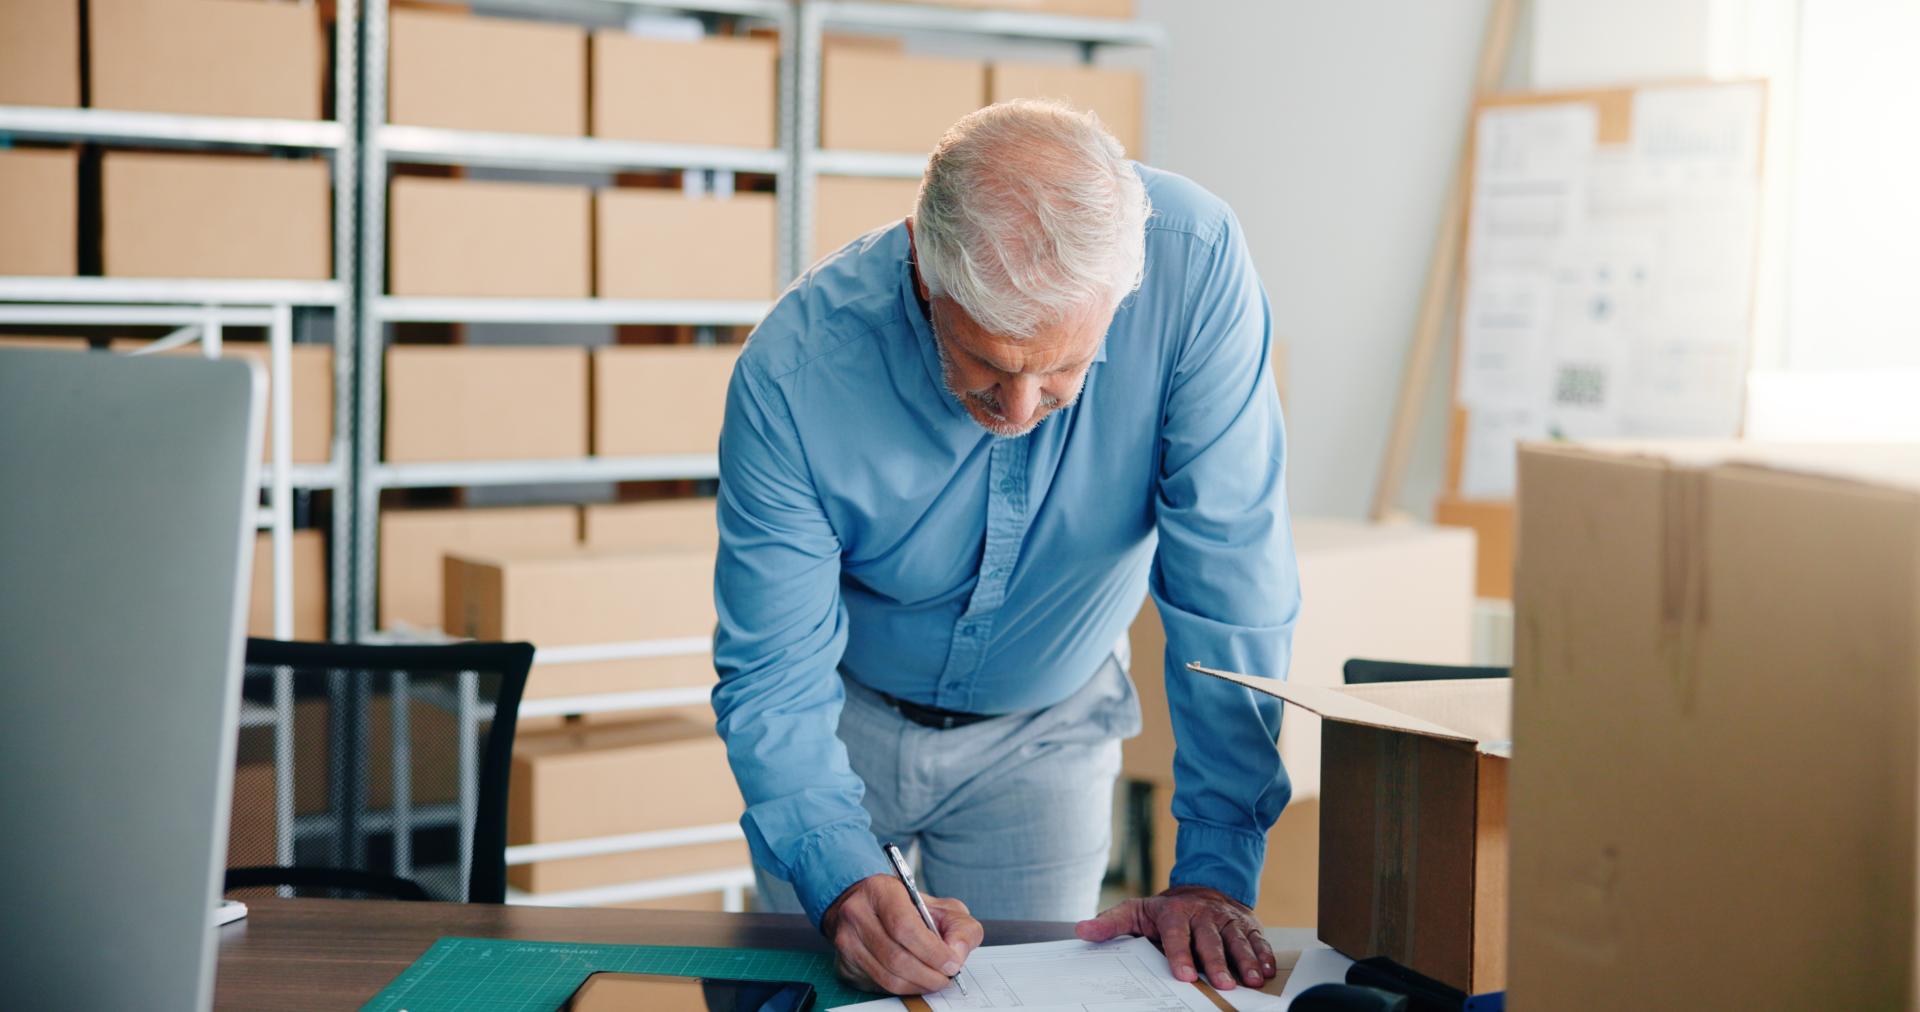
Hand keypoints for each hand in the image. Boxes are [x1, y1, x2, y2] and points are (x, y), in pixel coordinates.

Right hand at [821, 873, 983, 994]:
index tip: (952, 963)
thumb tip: (957, 954)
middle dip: (929, 974)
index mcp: (880, 890)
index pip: (904, 927)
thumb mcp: (941, 906)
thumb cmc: (907, 907)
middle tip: (946, 978)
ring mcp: (846, 941)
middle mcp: (856, 914)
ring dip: (918, 985)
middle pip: (896, 957)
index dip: (932, 951)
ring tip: (935, 980)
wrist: (868, 908)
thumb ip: (960, 927)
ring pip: (887, 977)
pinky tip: (915, 980)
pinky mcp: (844, 965)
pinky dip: (903, 988)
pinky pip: (878, 986)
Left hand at [1075, 885, 1274, 989]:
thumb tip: (1082, 931)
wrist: (1204, 888)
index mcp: (1175, 913)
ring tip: (1251, 981)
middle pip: (1210, 941)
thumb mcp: (1135, 911)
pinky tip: (1267, 971)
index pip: (1177, 935)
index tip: (1183, 975)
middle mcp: (1203, 914)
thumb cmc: (1166, 910)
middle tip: (1222, 984)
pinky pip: (1257, 939)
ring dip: (1246, 961)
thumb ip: (1111, 923)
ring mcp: (1227, 919)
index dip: (1180, 955)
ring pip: (1237, 940)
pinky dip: (1264, 954)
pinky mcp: (1247, 924)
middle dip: (1216, 963)